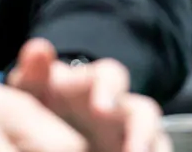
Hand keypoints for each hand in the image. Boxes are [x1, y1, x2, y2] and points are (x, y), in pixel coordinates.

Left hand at [8, 38, 167, 151]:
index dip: (108, 89)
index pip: (111, 77)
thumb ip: (35, 73)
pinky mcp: (134, 149)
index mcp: (98, 85)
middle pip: (145, 113)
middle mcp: (122, 108)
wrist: (60, 119)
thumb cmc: (48, 101)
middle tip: (135, 151)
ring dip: (151, 147)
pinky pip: (155, 151)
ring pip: (156, 138)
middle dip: (143, 130)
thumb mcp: (35, 88)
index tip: (100, 107)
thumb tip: (37, 49)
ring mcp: (132, 133)